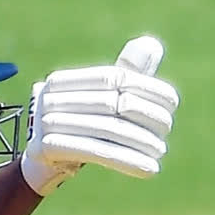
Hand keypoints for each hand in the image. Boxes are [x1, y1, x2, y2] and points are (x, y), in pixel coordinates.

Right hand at [20, 35, 180, 194]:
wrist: (42, 165)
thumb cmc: (77, 128)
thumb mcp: (99, 99)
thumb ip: (125, 73)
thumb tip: (151, 46)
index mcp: (62, 80)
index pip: (115, 77)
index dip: (147, 88)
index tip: (172, 103)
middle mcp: (50, 97)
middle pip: (111, 103)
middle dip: (145, 117)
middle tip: (165, 132)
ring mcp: (44, 122)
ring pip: (106, 129)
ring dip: (139, 142)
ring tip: (160, 151)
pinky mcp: (46, 149)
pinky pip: (96, 151)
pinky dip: (127, 160)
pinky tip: (150, 169)